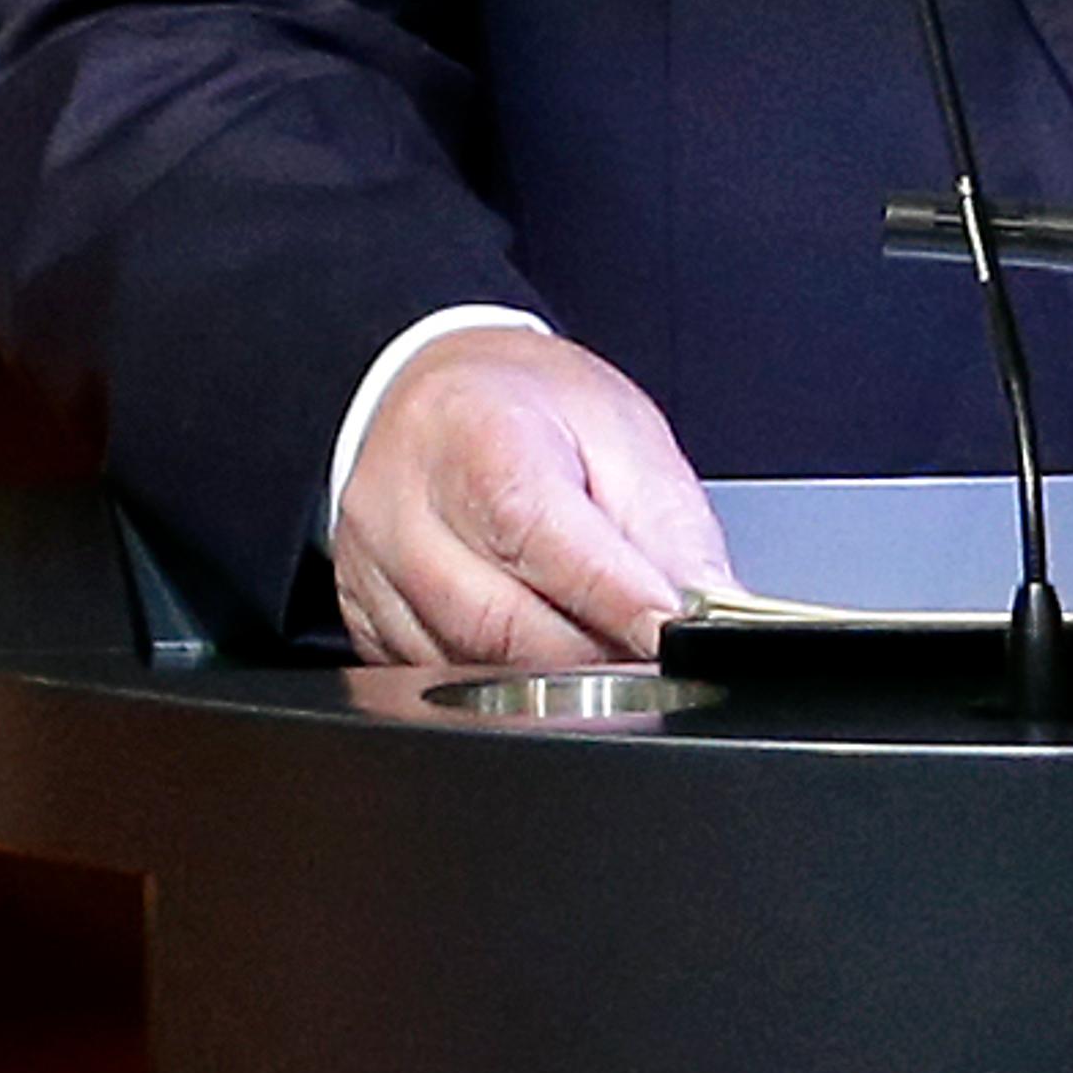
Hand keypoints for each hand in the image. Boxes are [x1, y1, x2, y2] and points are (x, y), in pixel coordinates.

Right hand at [333, 325, 731, 667]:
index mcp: (474, 432)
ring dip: (550, 682)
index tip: (673, 639)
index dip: (617, 602)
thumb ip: (670, 531)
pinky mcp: (361, 610)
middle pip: (503, 624)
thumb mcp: (622, 434)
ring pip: (468, 669)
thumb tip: (711, 620)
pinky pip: (430, 683)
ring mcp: (372, 562)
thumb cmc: (532, 407)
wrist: (439, 386)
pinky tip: (527, 648)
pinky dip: (495, 686)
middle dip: (594, 658)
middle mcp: (404, 500)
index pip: (543, 539)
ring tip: (594, 645)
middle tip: (647, 654)